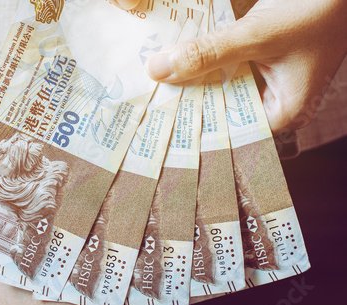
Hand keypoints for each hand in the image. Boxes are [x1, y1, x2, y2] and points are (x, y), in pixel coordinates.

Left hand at [117, 0, 346, 133]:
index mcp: (282, 113)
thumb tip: (159, 69)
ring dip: (195, 83)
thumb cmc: (313, 11)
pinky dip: (206, 65)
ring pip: (221, 89)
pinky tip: (179, 64)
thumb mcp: (254, 36)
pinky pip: (226, 71)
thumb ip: (207, 54)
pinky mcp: (258, 65)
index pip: (229, 133)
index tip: (160, 125)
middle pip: (222, 111)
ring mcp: (265, 84)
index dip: (194, 128)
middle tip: (151, 105)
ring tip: (158, 87)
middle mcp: (272, 104)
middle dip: (189, 104)